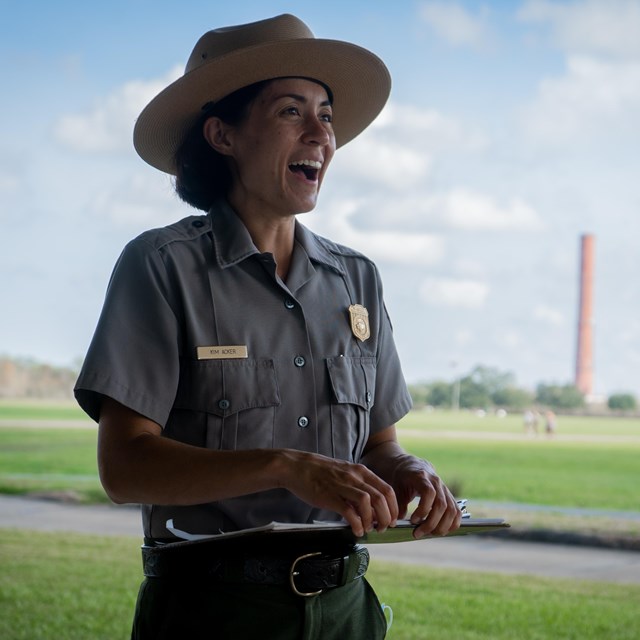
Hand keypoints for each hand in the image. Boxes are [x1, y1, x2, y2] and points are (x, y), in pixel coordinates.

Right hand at [277, 449, 398, 536]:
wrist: (297, 466)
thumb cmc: (320, 472)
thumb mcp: (344, 473)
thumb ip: (358, 486)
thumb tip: (370, 507)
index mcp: (360, 471)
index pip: (387, 489)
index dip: (394, 507)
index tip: (392, 519)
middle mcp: (355, 477)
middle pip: (381, 498)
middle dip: (386, 517)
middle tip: (383, 528)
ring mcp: (342, 486)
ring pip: (368, 503)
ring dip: (372, 520)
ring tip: (369, 529)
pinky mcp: (330, 496)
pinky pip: (349, 512)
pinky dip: (357, 524)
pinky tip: (356, 530)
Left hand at [391, 455, 460, 538]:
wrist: (410, 466)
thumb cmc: (401, 477)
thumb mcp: (395, 487)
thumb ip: (398, 504)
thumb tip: (398, 521)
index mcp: (421, 476)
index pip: (429, 493)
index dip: (423, 510)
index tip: (413, 520)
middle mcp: (436, 481)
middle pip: (442, 505)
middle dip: (431, 523)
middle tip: (418, 533)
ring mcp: (445, 488)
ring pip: (452, 510)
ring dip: (442, 526)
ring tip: (428, 533)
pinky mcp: (449, 496)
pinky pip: (457, 512)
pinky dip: (452, 524)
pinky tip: (440, 530)